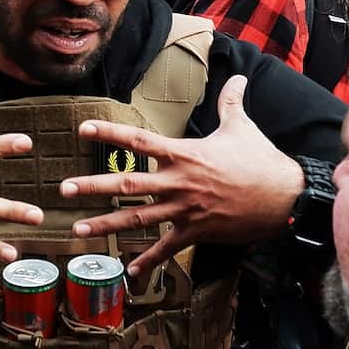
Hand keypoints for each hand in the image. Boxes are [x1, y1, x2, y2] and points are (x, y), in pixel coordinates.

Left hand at [60, 75, 304, 276]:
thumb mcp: (243, 127)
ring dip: (107, 225)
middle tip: (64, 189)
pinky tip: (130, 271)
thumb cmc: (262, 160)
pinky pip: (168, 248)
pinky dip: (149, 261)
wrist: (284, 197)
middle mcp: (179, 182)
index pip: (139, 141)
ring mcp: (185, 209)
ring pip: (138, 219)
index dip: (109, 134)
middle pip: (127, 184)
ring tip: (78, 229)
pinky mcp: (196, 231)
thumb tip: (240, 77)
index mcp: (184, 154)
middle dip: (93, 186)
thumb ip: (232, 102)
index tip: (83, 130)